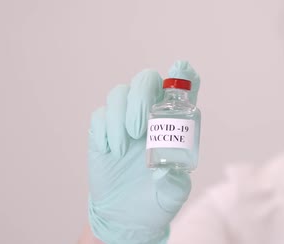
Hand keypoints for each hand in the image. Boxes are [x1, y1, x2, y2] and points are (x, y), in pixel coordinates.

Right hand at [88, 61, 199, 243]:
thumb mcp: (173, 195)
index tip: (182, 67)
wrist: (126, 216)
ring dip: (120, 115)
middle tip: (139, 129)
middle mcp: (150, 115)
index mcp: (175, 123)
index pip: (183, 89)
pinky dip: (104, 129)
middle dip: (141, 96)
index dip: (183, 75)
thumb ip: (175, 183)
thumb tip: (168, 172)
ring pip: (119, 93)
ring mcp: (125, 120)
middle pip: (146, 80)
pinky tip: (110, 150)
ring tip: (125, 146)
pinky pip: (100, 115)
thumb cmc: (157, 199)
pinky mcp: (103, 131)